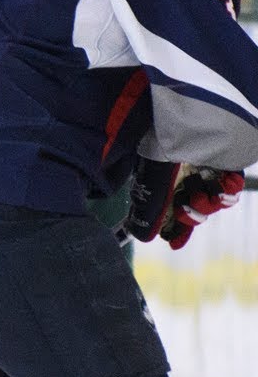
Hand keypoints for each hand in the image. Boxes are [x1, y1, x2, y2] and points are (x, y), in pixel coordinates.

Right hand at [126, 157, 243, 249]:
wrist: (186, 134)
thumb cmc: (163, 159)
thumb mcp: (149, 190)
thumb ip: (146, 215)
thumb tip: (144, 238)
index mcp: (166, 187)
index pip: (172, 215)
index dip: (175, 231)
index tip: (174, 243)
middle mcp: (185, 183)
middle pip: (193, 215)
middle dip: (189, 216)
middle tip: (184, 208)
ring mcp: (206, 177)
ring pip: (212, 206)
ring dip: (206, 203)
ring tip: (199, 189)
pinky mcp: (226, 171)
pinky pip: (232, 193)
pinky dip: (227, 192)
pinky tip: (221, 183)